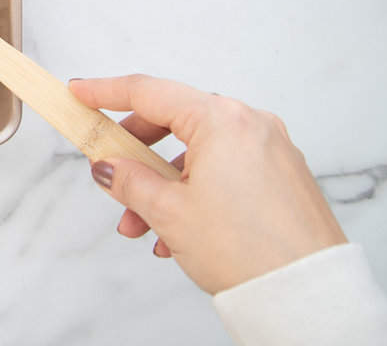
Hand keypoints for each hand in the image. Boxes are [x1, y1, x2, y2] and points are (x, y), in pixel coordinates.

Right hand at [69, 74, 346, 293]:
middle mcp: (251, 124)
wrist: (307, 294)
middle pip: (174, 122)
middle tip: (108, 173)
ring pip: (198, 152)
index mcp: (223, 120)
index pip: (149, 93)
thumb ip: (128, 180)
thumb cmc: (248, 251)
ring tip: (142, 225)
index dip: (106, 92)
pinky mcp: (281, 176)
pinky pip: (224, 170)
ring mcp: (270, 149)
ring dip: (162, 184)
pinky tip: (177, 233)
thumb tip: (106, 166)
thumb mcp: (169, 212)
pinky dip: (194, 192)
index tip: (80, 92)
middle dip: (136, 155)